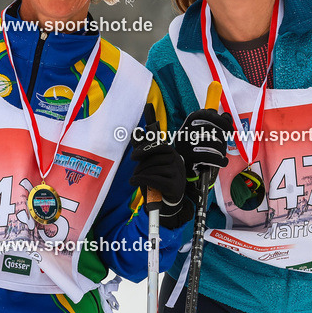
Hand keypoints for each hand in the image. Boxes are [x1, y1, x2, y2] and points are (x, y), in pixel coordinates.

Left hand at [129, 103, 187, 227]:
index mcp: (170, 153)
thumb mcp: (149, 165)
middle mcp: (176, 160)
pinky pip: (152, 178)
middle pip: (153, 154)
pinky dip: (140, 179)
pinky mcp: (174, 185)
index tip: (146, 109)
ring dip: (139, 174)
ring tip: (137, 179)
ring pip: (151, 167)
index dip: (151, 128)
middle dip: (140, 161)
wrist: (167, 203)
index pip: (159, 140)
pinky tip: (134, 182)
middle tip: (134, 167)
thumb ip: (144, 149)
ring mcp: (177, 172)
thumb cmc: (157, 181)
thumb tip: (138, 130)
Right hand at [174, 109, 233, 182]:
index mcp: (190, 121)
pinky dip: (221, 161)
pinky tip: (222, 162)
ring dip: (222, 151)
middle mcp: (187, 130)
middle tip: (224, 146)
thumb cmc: (195, 145)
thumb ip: (215, 121)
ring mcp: (187, 143)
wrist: (180, 163)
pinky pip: (212, 157)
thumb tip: (227, 116)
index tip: (229, 130)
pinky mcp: (190, 157)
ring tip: (221, 155)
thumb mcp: (202, 129)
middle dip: (223, 140)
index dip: (223, 123)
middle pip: (214, 131)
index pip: (209, 115)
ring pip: (214, 144)